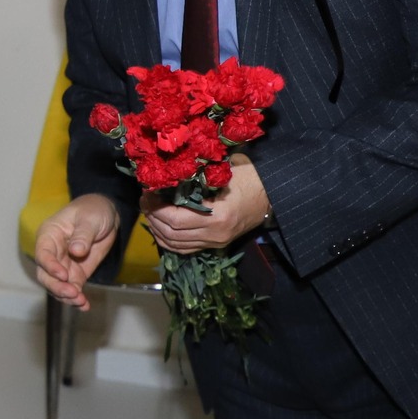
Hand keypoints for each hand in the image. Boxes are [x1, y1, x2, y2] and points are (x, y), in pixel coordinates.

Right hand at [32, 193, 118, 310]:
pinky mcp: (75, 274)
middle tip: (73, 293)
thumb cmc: (93, 210)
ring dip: (67, 296)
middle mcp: (52, 252)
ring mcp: (63, 265)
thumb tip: (75, 251)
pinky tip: (84, 305)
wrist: (106, 215)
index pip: (43, 253)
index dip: (50, 266)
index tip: (63, 275)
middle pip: (46, 274)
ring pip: (57, 285)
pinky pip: (72, 289)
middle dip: (57, 286)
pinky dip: (77, 299)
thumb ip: (82, 235)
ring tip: (81, 302)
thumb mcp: (90, 219)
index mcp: (49, 235)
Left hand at [144, 156, 270, 254]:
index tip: (147, 193)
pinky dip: (168, 240)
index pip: (176, 219)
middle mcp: (215, 234)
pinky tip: (160, 227)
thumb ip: (197, 174)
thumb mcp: (224, 170)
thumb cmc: (250, 177)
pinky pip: (185, 248)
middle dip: (152, 217)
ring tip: (149, 212)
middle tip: (144, 201)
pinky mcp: (216, 244)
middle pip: (172, 234)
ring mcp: (216, 241)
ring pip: (176, 245)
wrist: (273, 194)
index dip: (156, 208)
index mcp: (217, 216)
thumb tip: (167, 172)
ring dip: (157, 230)